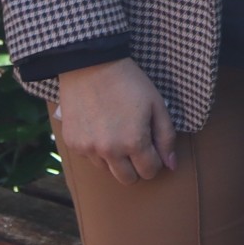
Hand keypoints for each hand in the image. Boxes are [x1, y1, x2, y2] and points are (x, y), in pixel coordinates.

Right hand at [55, 58, 175, 184]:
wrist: (91, 65)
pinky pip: (89, 157)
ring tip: (116, 132)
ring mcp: (88, 148)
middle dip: (136, 167)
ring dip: (115, 159)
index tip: (152, 148)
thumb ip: (166, 137)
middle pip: (128, 179)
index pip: (150, 171)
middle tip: (136, 145)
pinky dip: (96, 149)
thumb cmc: (129, 82)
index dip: (154, 161)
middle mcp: (110, 151)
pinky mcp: (72, 143)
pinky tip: (99, 127)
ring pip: (107, 170)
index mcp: (134, 142)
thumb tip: (171, 165)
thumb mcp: (157, 104)